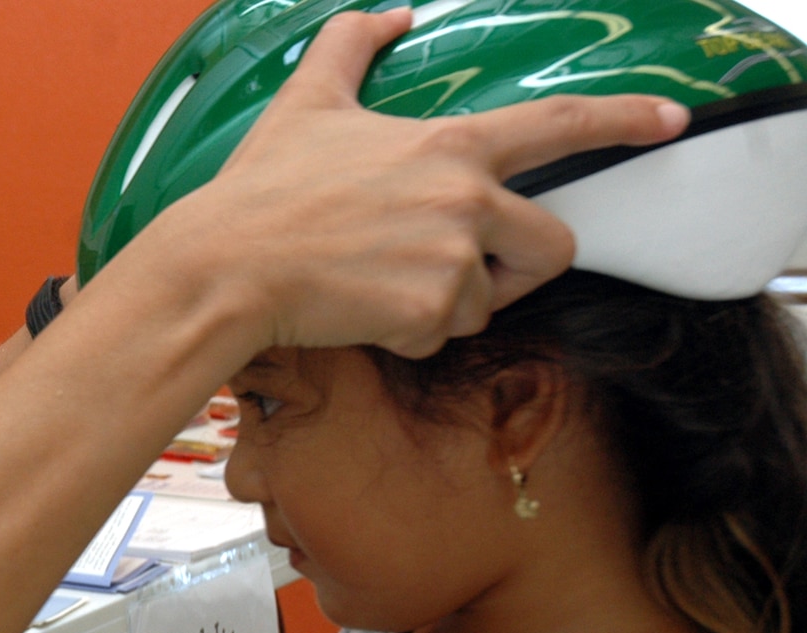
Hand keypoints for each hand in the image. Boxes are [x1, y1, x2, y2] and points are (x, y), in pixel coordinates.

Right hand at [129, 8, 689, 357]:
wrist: (224, 264)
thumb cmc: (258, 189)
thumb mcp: (306, 103)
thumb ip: (351, 47)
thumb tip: (387, 17)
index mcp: (450, 145)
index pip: (559, 123)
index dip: (623, 118)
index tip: (671, 121)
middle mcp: (465, 198)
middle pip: (551, 244)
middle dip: (515, 269)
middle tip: (453, 270)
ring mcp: (451, 258)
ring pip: (486, 302)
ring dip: (443, 305)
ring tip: (378, 283)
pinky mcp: (427, 313)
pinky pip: (440, 338)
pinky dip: (402, 335)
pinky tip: (357, 309)